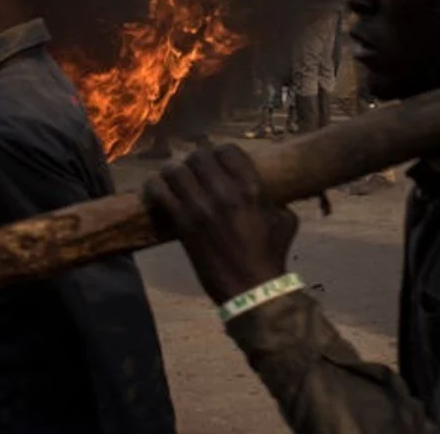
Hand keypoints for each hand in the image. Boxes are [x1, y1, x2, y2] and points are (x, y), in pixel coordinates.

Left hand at [143, 143, 298, 303]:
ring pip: (176, 169)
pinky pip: (160, 192)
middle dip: (195, 160)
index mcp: (251, 188)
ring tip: (174, 177)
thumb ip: (273, 199)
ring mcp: (201, 207)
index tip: (216, 160)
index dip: (220, 151)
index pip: (228, 149)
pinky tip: (156, 188)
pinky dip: (154, 185)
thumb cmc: (272, 255)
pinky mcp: (183, 224)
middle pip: (198, 156)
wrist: (251, 288)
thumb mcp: (285, 220)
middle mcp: (225, 192)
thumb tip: (266, 190)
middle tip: (194, 170)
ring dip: (174, 170)